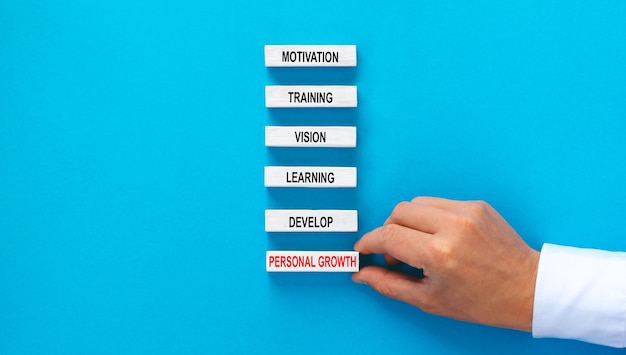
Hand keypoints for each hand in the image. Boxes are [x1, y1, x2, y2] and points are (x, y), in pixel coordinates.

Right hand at [353, 197, 539, 331]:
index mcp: (439, 253)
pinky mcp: (477, 205)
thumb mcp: (430, 300)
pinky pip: (439, 203)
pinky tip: (441, 238)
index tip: (363, 250)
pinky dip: (431, 218)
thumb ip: (390, 284)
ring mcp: (467, 211)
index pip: (388, 236)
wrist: (528, 288)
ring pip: (417, 203)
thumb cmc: (484, 301)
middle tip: (395, 254)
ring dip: (408, 222)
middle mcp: (452, 226)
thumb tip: (362, 274)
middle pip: (398, 212)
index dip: (369, 242)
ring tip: (419, 246)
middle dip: (388, 231)